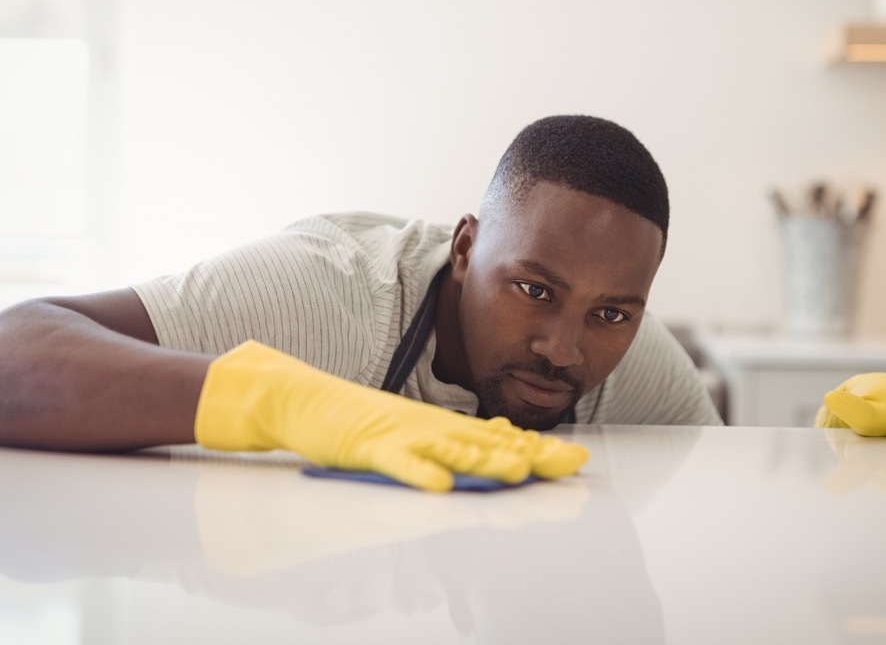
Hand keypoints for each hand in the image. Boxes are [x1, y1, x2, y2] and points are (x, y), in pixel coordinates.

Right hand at [194, 340, 588, 490]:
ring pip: (450, 449)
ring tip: (517, 472)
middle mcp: (431, 427)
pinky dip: (420, 472)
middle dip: (531, 454)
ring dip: (485, 461)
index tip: (576, 458)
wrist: (309, 401)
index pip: (500, 438)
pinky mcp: (371, 447)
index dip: (539, 448)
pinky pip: (398, 462)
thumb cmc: (363, 423)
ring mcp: (402, 435)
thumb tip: (505, 449)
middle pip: (488, 442)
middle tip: (570, 462)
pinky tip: (440, 485)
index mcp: (443, 426)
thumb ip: (457, 443)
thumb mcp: (417, 433)